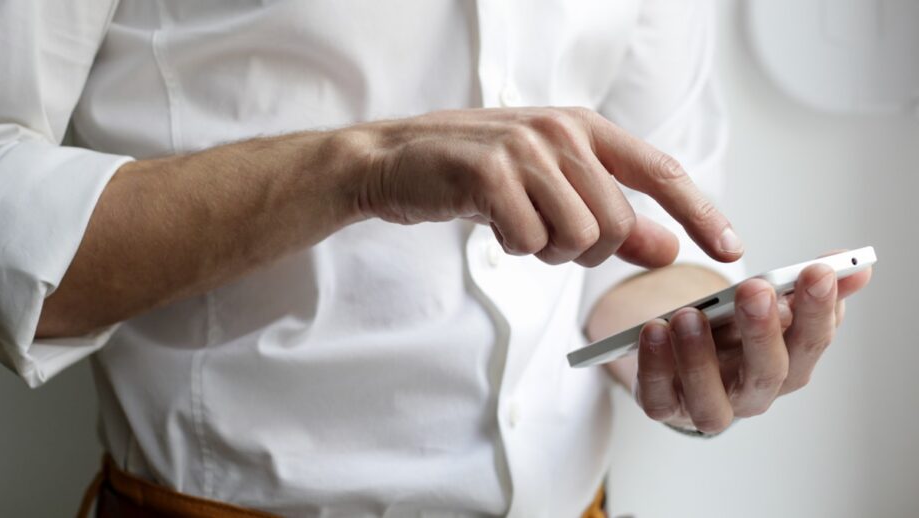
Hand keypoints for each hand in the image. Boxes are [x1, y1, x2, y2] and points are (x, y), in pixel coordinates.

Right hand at [345, 107, 742, 266]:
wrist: (397, 160)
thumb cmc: (477, 174)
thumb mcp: (551, 188)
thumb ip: (613, 218)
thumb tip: (668, 248)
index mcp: (584, 128)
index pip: (661, 172)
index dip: (701, 213)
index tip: (731, 249)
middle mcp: (561, 131)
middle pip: (615, 223)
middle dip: (585, 249)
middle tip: (546, 235)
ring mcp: (525, 149)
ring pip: (577, 236)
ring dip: (546, 250)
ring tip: (516, 224)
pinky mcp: (490, 173)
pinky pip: (530, 241)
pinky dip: (514, 247)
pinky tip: (491, 222)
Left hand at [632, 258, 872, 433]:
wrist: (682, 357)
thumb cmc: (732, 332)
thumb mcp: (767, 304)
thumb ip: (805, 286)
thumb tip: (856, 266)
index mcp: (787, 365)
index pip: (812, 342)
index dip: (818, 310)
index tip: (817, 271)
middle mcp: (753, 394)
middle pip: (767, 374)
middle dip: (763, 331)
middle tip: (755, 290)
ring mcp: (707, 405)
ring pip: (711, 400)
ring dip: (700, 358)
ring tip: (689, 315)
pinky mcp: (665, 407)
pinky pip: (658, 398)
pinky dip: (654, 367)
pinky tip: (653, 331)